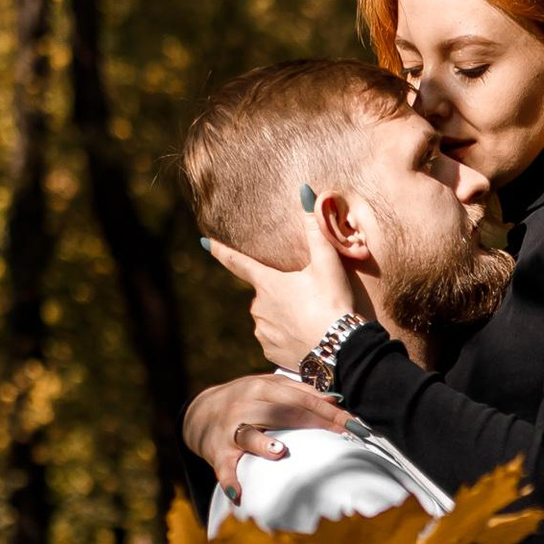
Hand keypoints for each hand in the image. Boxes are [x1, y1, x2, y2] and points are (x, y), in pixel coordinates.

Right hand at [182, 373, 345, 489]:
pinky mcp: (217, 452)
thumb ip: (298, 392)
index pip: (302, 398)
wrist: (199, 413)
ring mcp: (230, 429)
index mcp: (262, 387)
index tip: (355, 425)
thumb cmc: (245, 401)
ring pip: (248, 434)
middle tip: (343, 435)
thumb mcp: (268, 388)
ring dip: (262, 444)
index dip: (329, 411)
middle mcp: (246, 405)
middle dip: (314, 423)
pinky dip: (229, 481)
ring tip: (279, 451)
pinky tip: (239, 495)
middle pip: (282, 413)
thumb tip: (336, 399)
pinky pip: (224, 468)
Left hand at [209, 226, 363, 373]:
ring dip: (284, 315)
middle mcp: (258, 306)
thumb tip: (306, 192)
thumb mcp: (327, 262)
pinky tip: (304, 336)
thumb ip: (314, 228)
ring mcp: (262, 330)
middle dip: (281, 293)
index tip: (203, 242)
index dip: (220, 250)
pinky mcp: (269, 350)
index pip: (237, 262)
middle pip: (264, 293)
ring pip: (268, 316)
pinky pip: (273, 339)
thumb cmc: (333, 302)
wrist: (340, 349)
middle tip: (309, 298)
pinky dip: (286, 336)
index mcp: (268, 282)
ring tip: (311, 319)